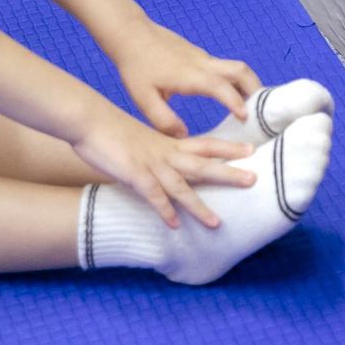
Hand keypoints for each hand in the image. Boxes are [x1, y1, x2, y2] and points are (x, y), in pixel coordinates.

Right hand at [69, 108, 253, 228]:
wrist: (89, 119)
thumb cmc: (112, 130)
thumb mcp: (142, 140)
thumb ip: (156, 153)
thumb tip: (165, 167)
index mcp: (169, 143)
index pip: (206, 143)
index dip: (228, 147)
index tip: (251, 149)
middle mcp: (165, 152)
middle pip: (203, 164)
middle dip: (229, 173)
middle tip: (254, 179)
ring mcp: (151, 164)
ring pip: (181, 186)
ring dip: (199, 206)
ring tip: (217, 223)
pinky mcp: (134, 174)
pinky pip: (152, 195)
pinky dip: (164, 210)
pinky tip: (174, 225)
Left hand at [101, 17, 259, 137]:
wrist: (131, 34)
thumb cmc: (136, 66)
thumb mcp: (143, 98)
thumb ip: (163, 121)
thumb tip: (184, 137)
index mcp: (191, 75)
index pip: (221, 86)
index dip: (235, 101)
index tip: (245, 117)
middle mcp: (203, 64)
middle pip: (241, 70)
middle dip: (256, 89)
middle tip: (261, 111)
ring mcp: (203, 58)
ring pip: (235, 67)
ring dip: (248, 84)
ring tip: (251, 107)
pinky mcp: (200, 56)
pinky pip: (225, 68)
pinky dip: (235, 81)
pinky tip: (230, 96)